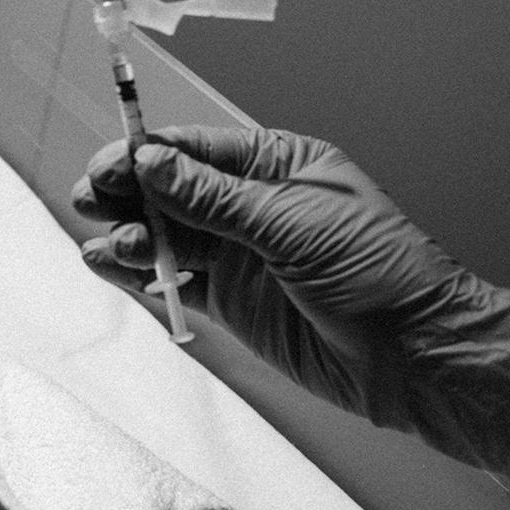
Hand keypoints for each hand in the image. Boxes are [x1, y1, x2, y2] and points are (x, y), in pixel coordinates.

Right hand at [70, 127, 509, 473]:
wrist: (418, 359)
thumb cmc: (379, 275)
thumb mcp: (294, 225)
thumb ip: (215, 199)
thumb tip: (152, 161)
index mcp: (279, 167)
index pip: (197, 150)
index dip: (147, 153)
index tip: (109, 165)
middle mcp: (254, 206)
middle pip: (171, 190)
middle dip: (128, 192)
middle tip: (91, 198)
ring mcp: (241, 255)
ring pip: (165, 234)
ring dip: (128, 235)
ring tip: (105, 246)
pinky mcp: (234, 302)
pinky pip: (174, 277)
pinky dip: (139, 273)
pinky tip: (108, 266)